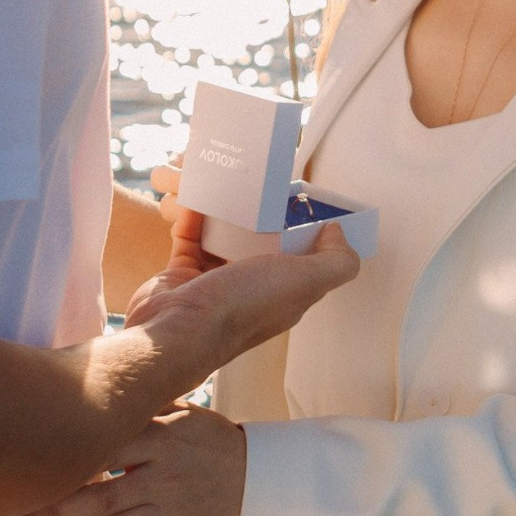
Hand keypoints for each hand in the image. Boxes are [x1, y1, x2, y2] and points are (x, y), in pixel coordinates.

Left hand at [0, 403, 246, 515]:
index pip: (102, 447)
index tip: (20, 469)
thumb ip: (138, 404)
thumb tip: (86, 382)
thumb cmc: (208, 438)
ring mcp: (169, 510)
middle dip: (51, 510)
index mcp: (158, 437)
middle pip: (98, 495)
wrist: (261, 476)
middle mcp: (161, 475)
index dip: (61, 460)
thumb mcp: (180, 410)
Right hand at [119, 196, 358, 408]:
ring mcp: (216, 284)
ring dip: (226, 213)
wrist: (176, 330)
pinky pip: (190, 238)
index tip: (303, 201)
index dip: (308, 232)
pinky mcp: (183, 276)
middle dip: (263, 215)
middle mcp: (252, 291)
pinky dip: (193, 217)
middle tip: (262, 184)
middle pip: (263, 245)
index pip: (305, 260)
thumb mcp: (305, 282)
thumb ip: (335, 262)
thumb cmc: (241, 308)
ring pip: (225, 239)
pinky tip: (196, 198)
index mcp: (285, 295)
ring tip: (228, 185)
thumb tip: (339, 235)